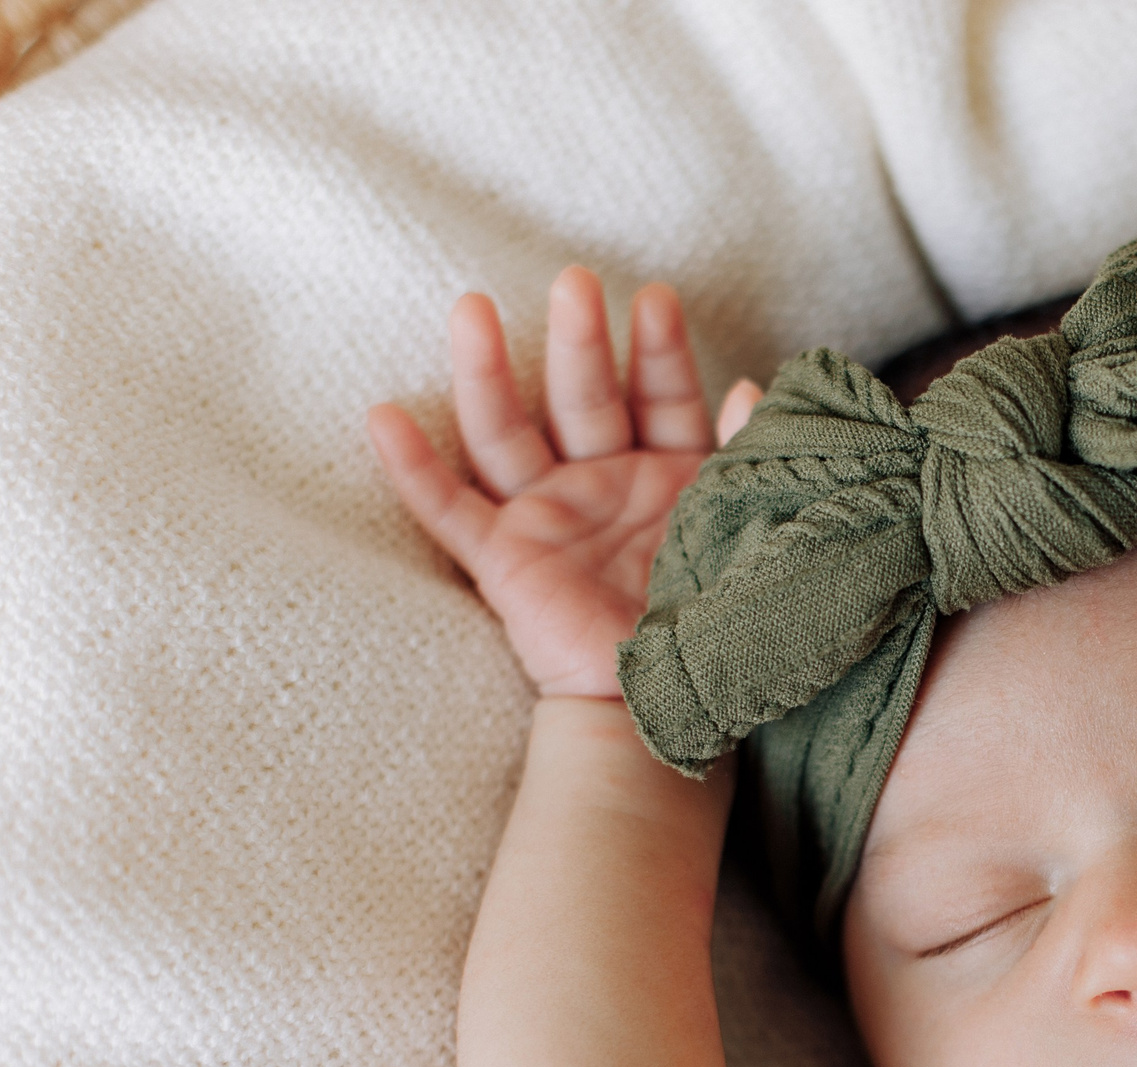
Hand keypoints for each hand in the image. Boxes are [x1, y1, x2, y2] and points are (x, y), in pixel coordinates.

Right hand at [367, 267, 765, 698]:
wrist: (673, 715)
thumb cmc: (721, 629)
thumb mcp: (752, 535)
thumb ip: (751, 464)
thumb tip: (753, 389)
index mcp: (671, 481)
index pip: (665, 399)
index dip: (661, 352)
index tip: (657, 300)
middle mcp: (604, 489)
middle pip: (582, 398)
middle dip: (579, 340)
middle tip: (576, 281)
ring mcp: (549, 522)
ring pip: (506, 433)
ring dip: (484, 371)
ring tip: (472, 306)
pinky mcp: (505, 566)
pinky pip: (448, 513)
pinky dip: (413, 469)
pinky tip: (383, 415)